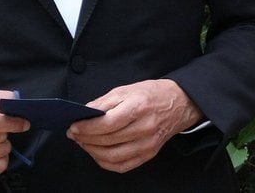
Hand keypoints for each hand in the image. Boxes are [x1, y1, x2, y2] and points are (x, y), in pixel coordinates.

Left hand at [67, 79, 201, 172]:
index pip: (107, 123)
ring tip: (84, 142)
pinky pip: (121, 165)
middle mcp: (145, 127)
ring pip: (112, 156)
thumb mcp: (127, 90)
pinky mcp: (149, 154)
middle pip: (107, 140)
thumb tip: (84, 114)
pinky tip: (98, 153)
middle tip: (75, 134)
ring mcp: (148, 143)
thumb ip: (104, 102)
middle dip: (85, 138)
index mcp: (139, 107)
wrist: (180, 104)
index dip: (86, 127)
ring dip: (92, 151)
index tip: (74, 126)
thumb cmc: (153, 94)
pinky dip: (105, 162)